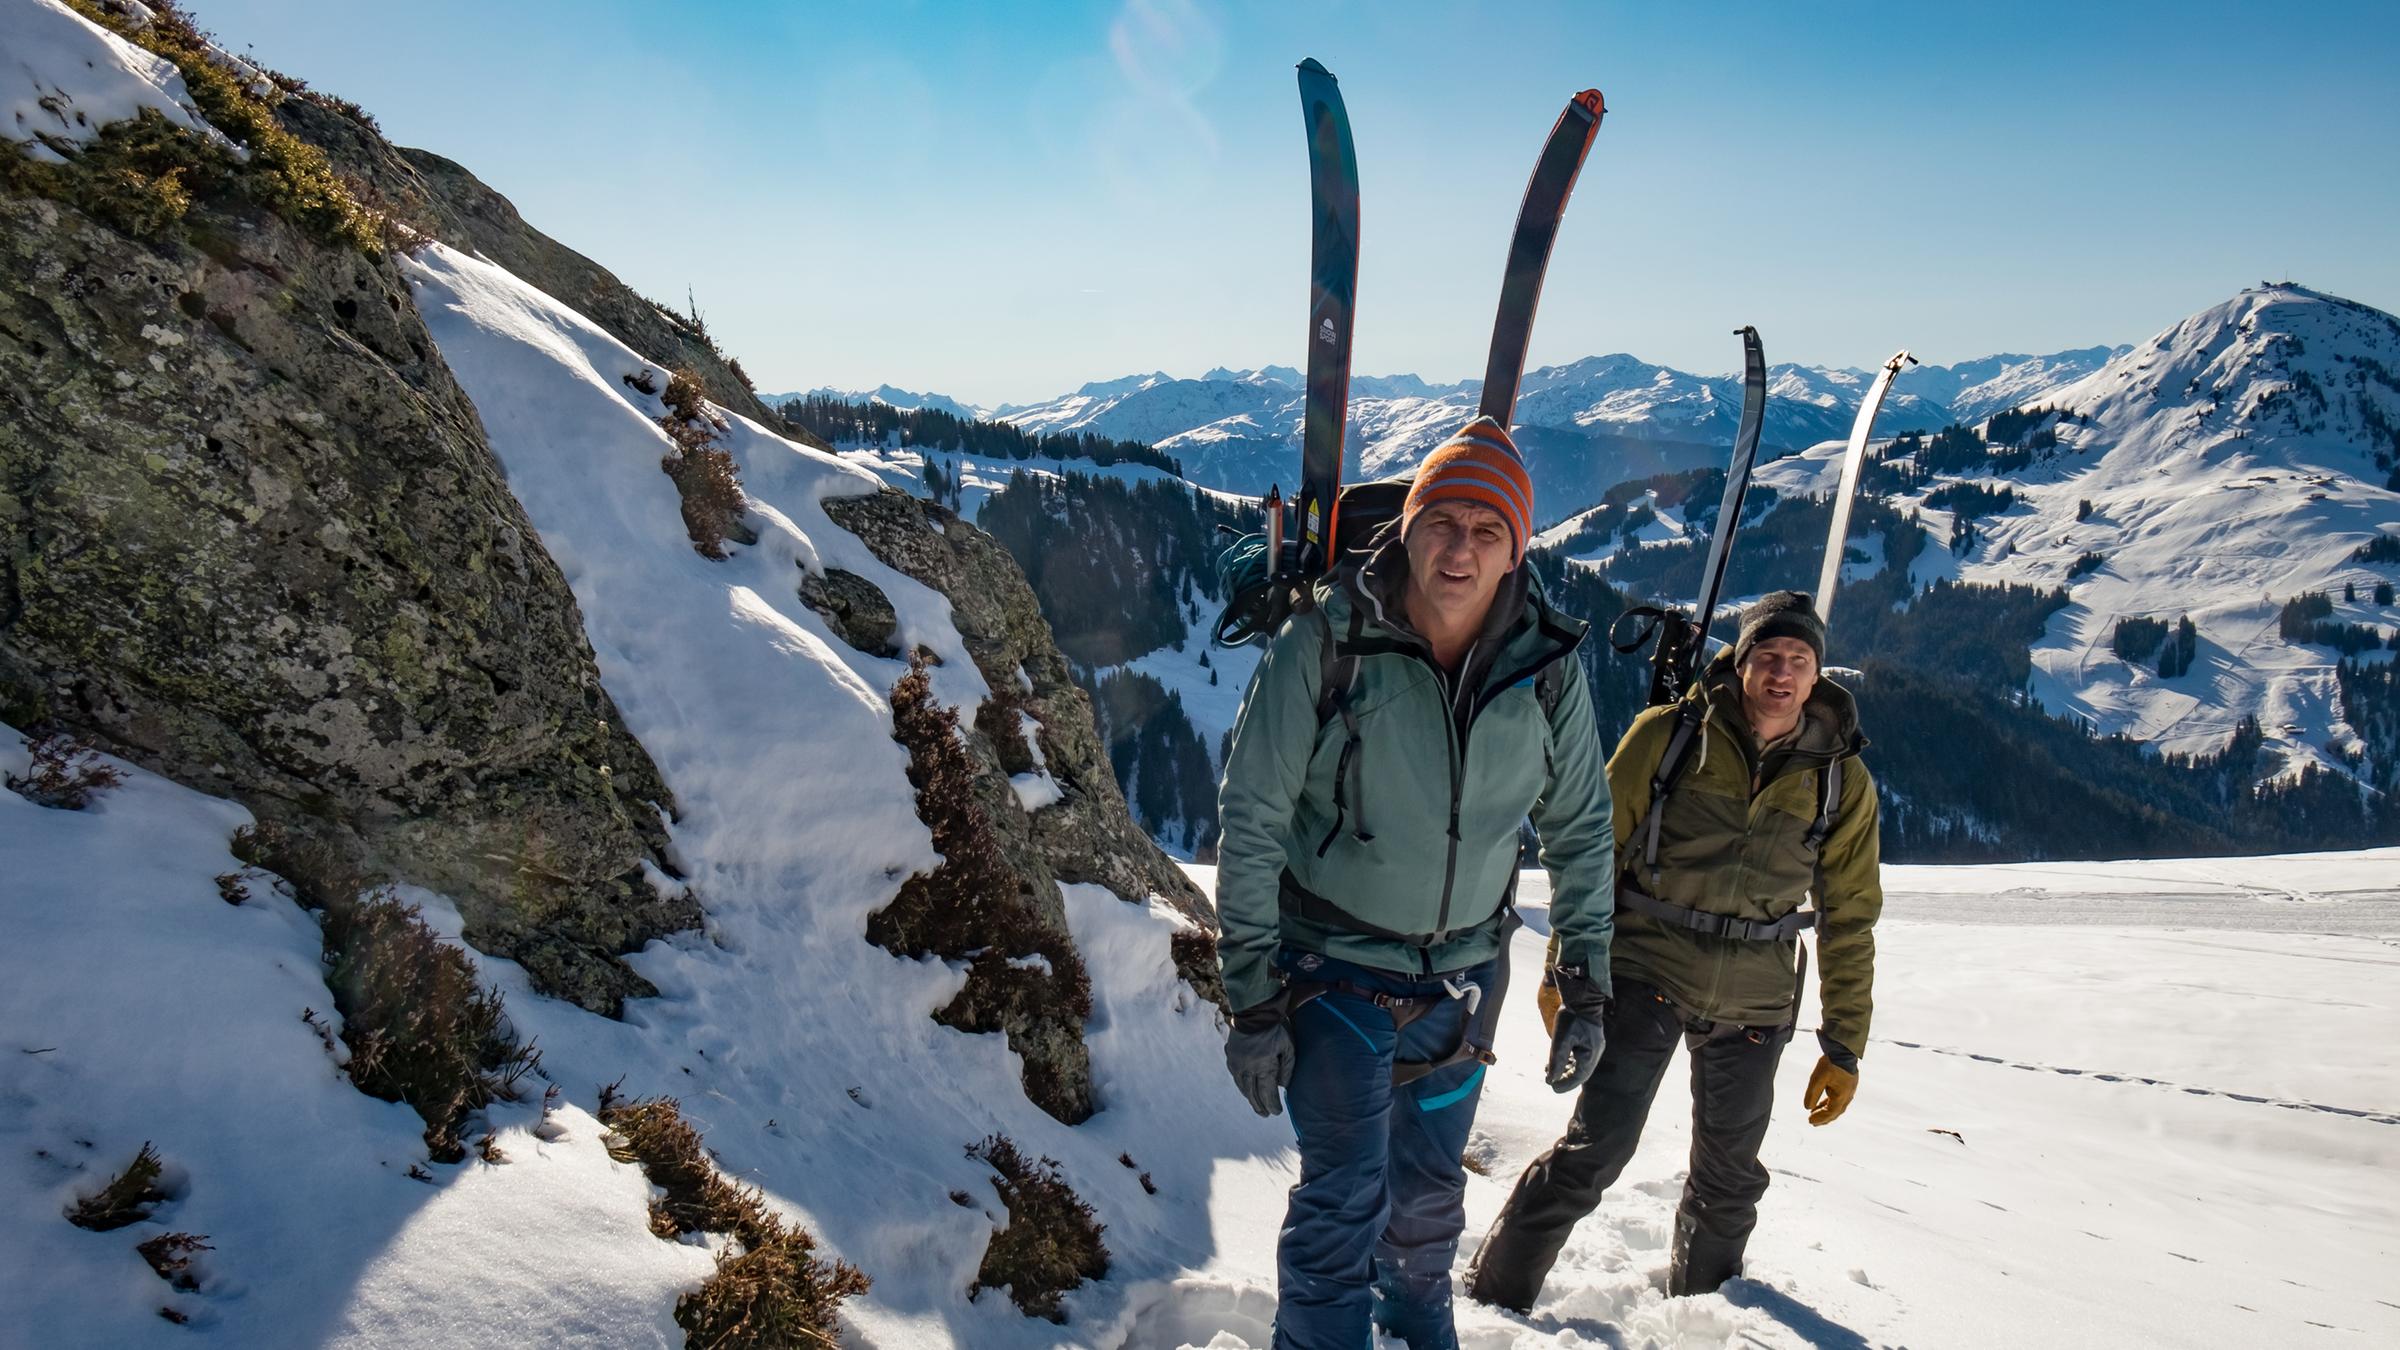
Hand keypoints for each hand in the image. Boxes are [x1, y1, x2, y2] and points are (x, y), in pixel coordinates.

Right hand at [1225, 1000, 1295, 1116]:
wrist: (1253, 1010)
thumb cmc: (1275, 1028)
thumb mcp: (1288, 1047)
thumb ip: (1287, 1068)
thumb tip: (1284, 1086)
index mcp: (1263, 1066)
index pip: (1267, 1093)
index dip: (1272, 1105)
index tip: (1276, 1112)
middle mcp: (1247, 1068)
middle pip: (1253, 1094)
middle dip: (1260, 1106)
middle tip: (1265, 1114)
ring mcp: (1237, 1063)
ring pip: (1242, 1087)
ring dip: (1249, 1098)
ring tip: (1256, 1105)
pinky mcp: (1230, 1056)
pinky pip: (1235, 1076)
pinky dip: (1241, 1085)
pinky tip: (1245, 1088)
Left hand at [1544, 963, 1609, 1092]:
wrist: (1581, 997)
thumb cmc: (1571, 1017)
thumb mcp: (1560, 1040)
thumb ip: (1556, 1061)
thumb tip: (1551, 1080)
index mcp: (1590, 1054)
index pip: (1578, 1077)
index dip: (1565, 1085)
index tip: (1552, 1088)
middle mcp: (1595, 1053)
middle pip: (1580, 1073)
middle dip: (1565, 1079)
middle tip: (1550, 1082)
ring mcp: (1594, 1046)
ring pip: (1580, 1065)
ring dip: (1565, 1070)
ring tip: (1549, 1071)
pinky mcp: (1590, 1040)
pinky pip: (1580, 1056)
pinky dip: (1569, 1061)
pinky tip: (1558, 1061)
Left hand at [1804, 1055, 1856, 1125]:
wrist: (1843, 1050)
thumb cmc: (1831, 1063)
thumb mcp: (1817, 1078)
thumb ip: (1812, 1094)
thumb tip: (1807, 1107)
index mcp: (1842, 1096)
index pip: (1830, 1113)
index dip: (1820, 1118)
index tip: (1810, 1121)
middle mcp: (1848, 1096)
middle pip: (1835, 1112)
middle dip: (1824, 1118)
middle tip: (1812, 1123)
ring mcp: (1849, 1090)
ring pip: (1837, 1106)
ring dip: (1826, 1111)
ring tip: (1815, 1114)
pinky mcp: (1847, 1085)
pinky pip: (1838, 1099)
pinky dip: (1830, 1103)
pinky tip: (1822, 1104)